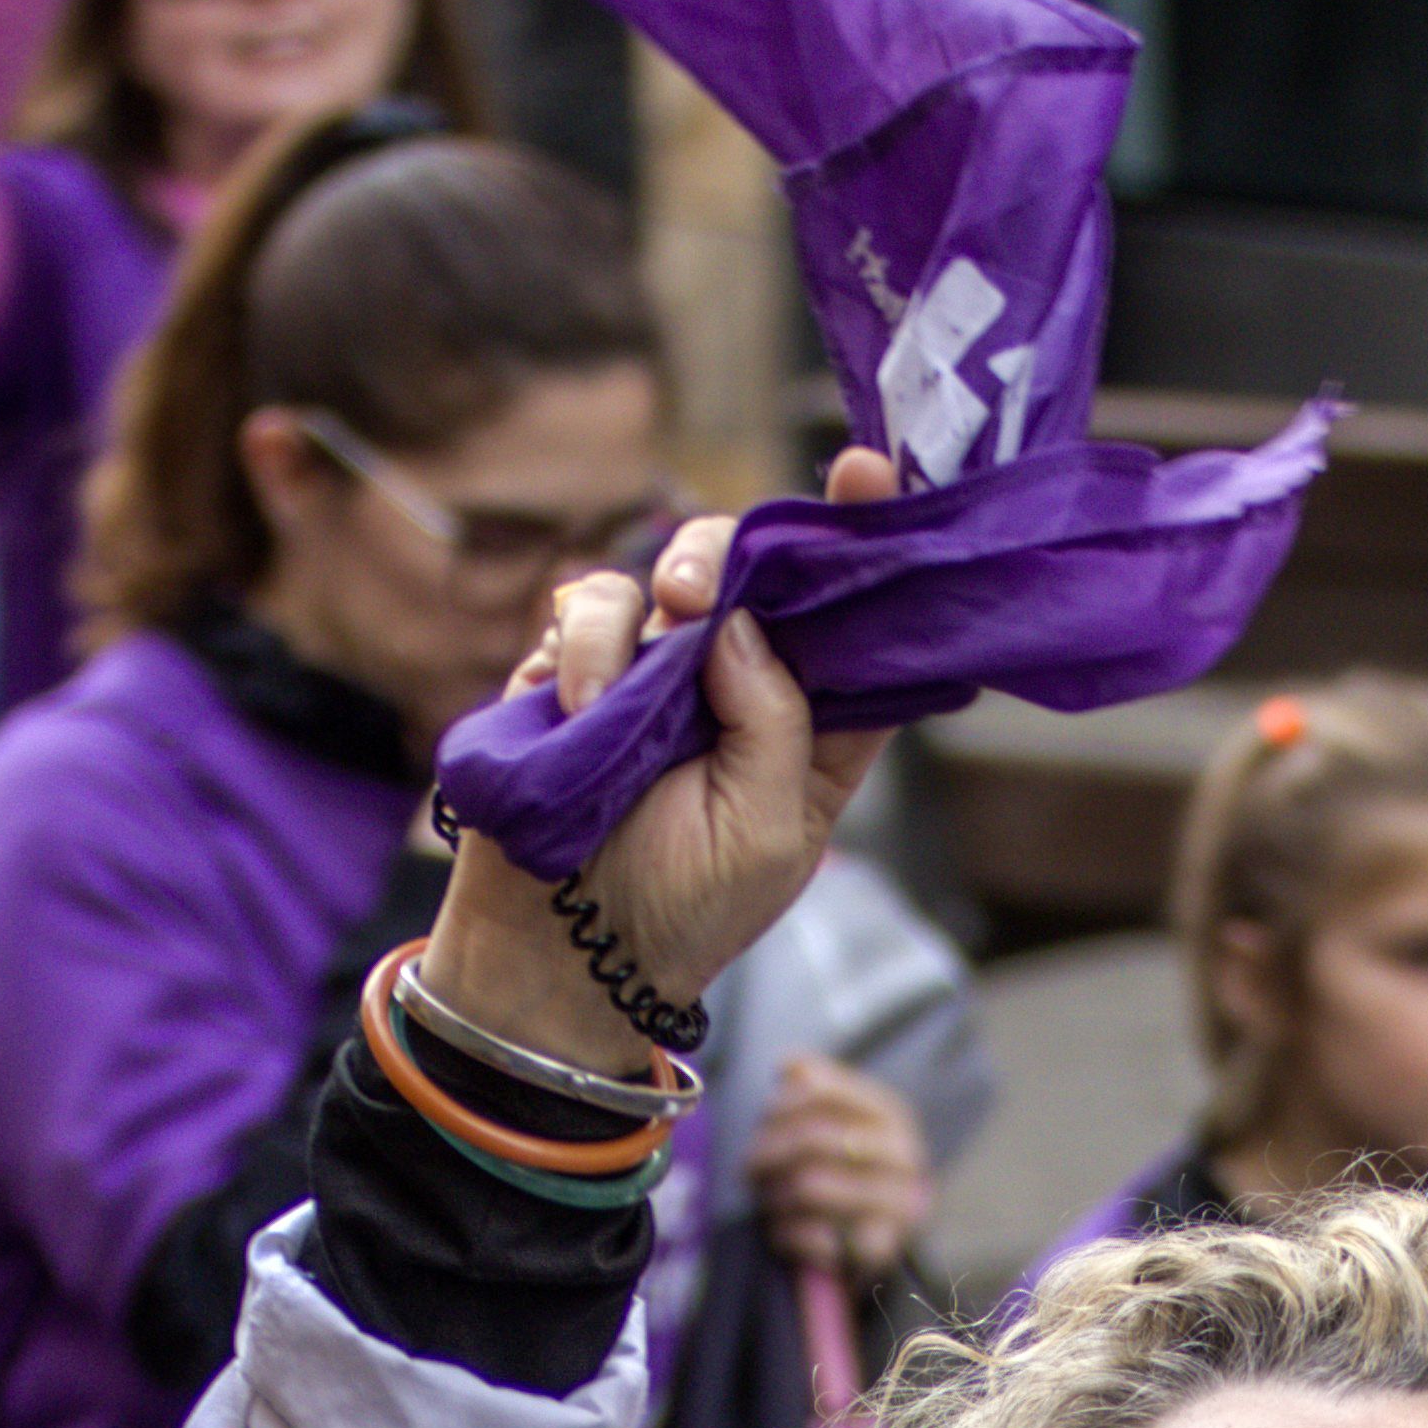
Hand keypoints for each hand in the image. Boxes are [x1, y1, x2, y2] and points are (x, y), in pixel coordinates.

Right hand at [420, 446, 901, 1080]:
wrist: (562, 954)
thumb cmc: (684, 910)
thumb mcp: (766, 831)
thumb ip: (776, 721)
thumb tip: (745, 623)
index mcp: (813, 726)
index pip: (853, 623)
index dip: (865, 545)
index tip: (865, 473)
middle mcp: (739, 686)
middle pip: (756, 573)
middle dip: (735, 554)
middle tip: (702, 595)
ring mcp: (657, 674)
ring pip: (666, 576)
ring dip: (652, 598)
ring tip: (639, 658)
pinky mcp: (579, 673)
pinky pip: (586, 609)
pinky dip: (582, 644)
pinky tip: (577, 707)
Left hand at [744, 1053, 935, 1277]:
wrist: (893, 1228)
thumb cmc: (856, 1167)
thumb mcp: (842, 1119)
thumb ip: (817, 1089)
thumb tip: (790, 1066)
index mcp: (890, 1113)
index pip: (820, 1091)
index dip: (779, 1105)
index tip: (764, 1120)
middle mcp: (901, 1154)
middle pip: (811, 1138)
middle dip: (767, 1153)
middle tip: (749, 1168)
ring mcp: (897, 1203)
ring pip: (808, 1186)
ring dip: (773, 1195)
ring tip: (768, 1199)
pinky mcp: (882, 1247)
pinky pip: (816, 1237)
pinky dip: (788, 1233)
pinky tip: (783, 1229)